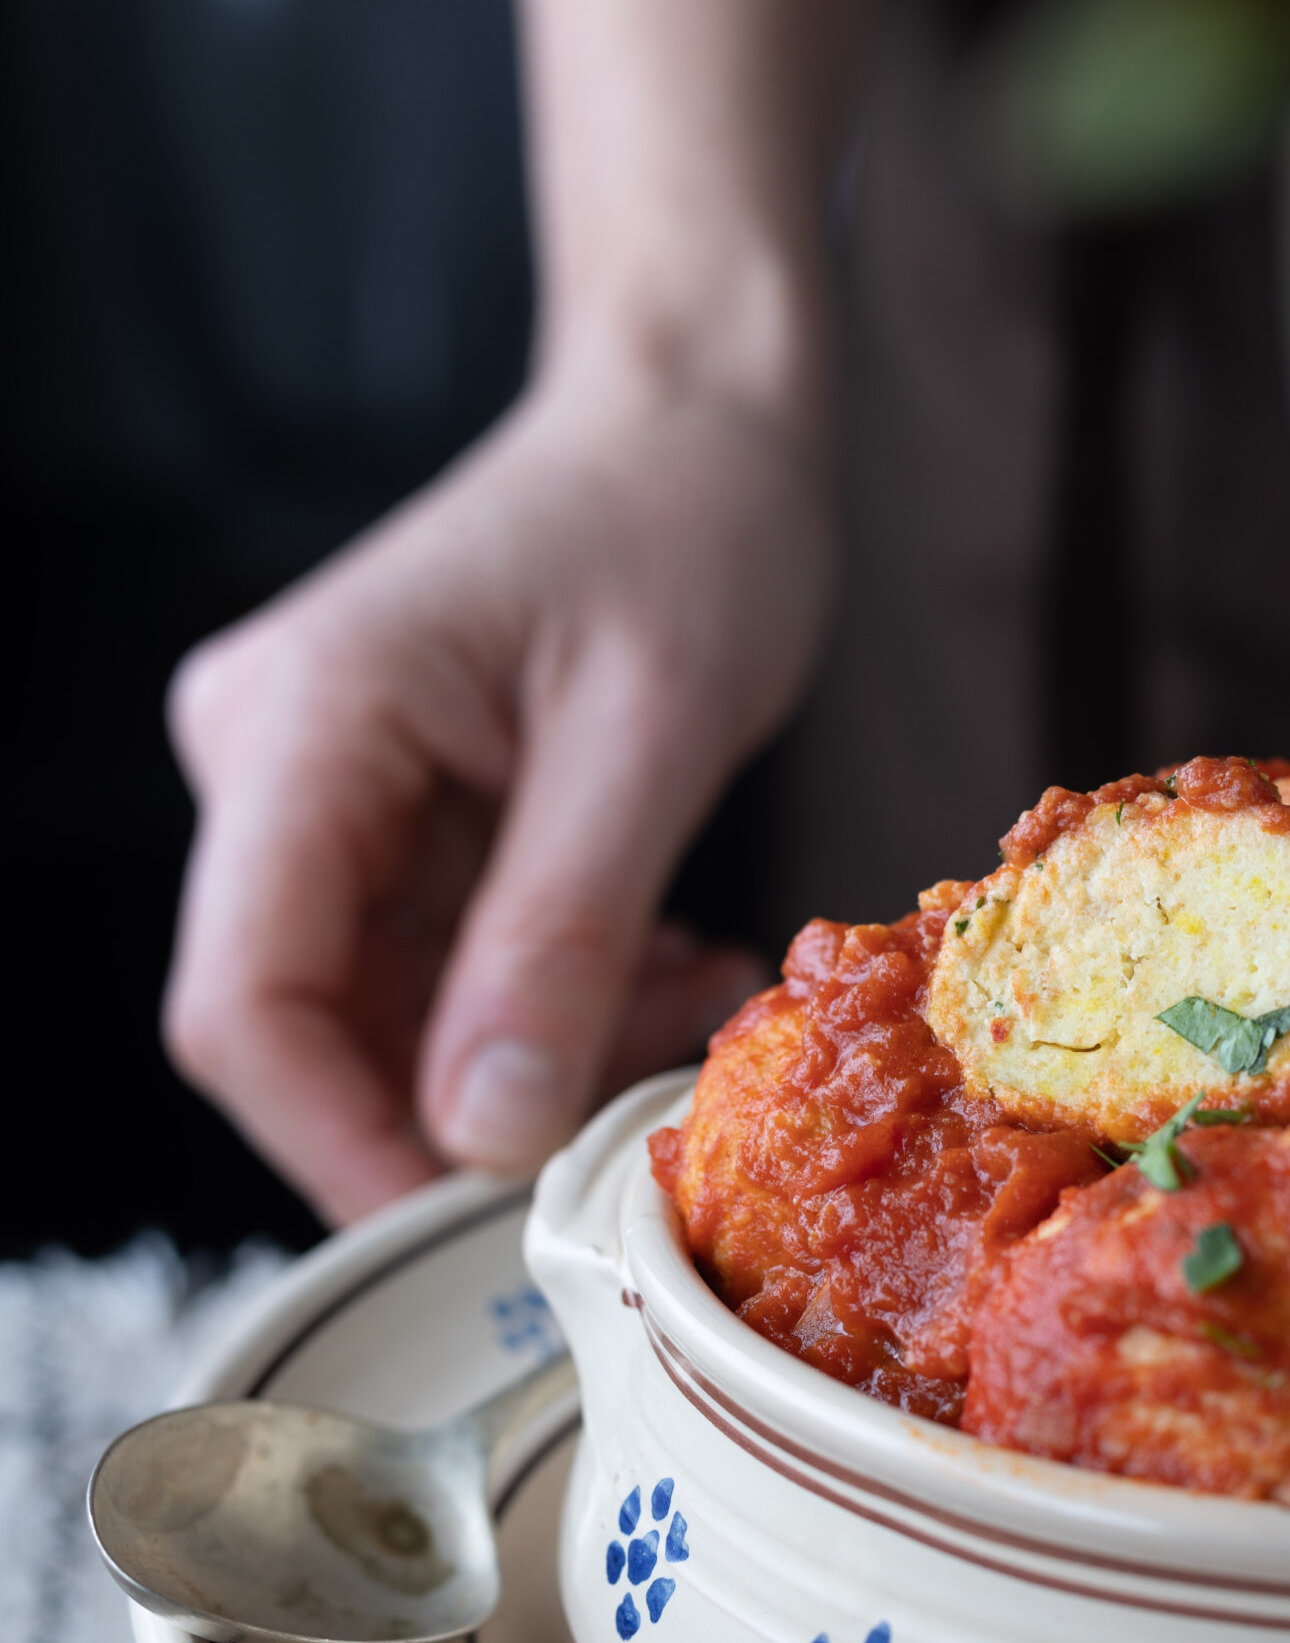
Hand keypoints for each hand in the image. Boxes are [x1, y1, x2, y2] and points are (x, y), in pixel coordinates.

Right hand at [164, 361, 829, 1223]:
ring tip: (690, 1007)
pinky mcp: (386, 825)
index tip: (484, 1222)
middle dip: (471, 1109)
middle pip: (307, 1029)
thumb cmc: (683, 520)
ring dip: (539, 1062)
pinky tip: (667, 972)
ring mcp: (321, 800)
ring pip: (389, 1023)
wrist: (692, 420)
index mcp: (304, 724)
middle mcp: (273, 767)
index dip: (343, 1146)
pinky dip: (556, 1009)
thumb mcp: (649, 735)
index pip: (244, 1002)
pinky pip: (445, 979)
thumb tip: (478, 1138)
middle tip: (639, 1105)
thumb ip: (559, 936)